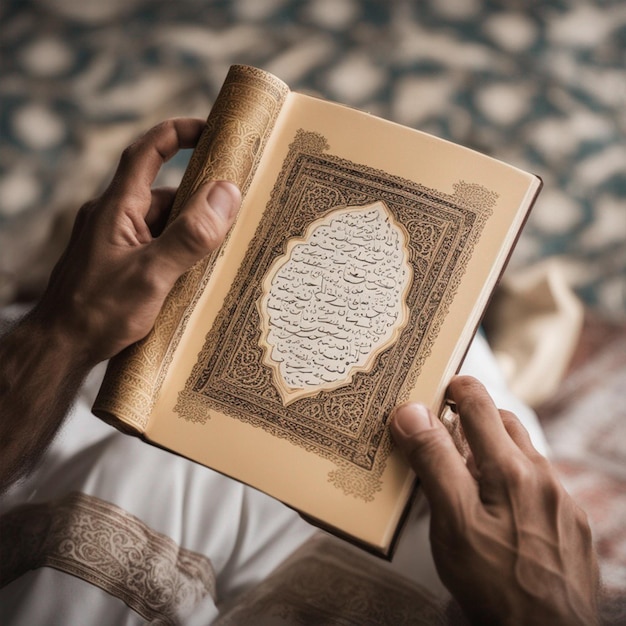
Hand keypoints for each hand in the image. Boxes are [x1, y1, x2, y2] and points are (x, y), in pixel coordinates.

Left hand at [33, 117, 240, 365]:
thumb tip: (227, 193)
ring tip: (224, 246)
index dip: (178, 132)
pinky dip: (178, 251)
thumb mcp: (151, 274)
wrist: (60, 348)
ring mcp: (115, 242)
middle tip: (237, 205)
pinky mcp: (118, 264)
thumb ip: (189, 235)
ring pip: (161, 223)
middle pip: (163, 192)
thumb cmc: (97, 312)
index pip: (147, 151)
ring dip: (190, 230)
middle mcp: (114, 218)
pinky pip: (155, 245)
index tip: (211, 130)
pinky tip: (197, 272)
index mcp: (117, 207)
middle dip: (199, 197)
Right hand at [390, 376, 598, 625]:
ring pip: (524, 453)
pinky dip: (514, 480)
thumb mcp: (451, 522)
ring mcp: (560, 500)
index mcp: (510, 468)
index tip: (436, 390)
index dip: (455, 388)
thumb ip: (434, 461)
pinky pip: (540, 484)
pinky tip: (499, 509)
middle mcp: (542, 476)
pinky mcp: (571, 523)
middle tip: (444, 434)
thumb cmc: (494, 583)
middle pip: (504, 422)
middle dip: (473, 418)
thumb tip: (412, 412)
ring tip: (468, 473)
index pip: (479, 402)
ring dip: (495, 449)